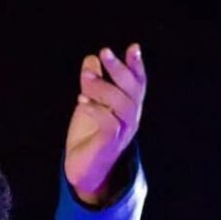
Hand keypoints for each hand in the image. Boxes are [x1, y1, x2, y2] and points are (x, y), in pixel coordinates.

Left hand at [65, 43, 146, 204]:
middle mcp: (131, 120)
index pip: (138, 85)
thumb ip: (92, 83)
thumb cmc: (88, 137)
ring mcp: (122, 133)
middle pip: (133, 91)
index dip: (137, 67)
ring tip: (86, 77)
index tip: (133, 47)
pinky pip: (109, 123)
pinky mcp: (110, 144)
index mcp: (129, 109)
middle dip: (119, 69)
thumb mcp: (89, 104)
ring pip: (122, 104)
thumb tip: (91, 58)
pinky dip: (96, 109)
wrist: (83, 172)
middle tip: (104, 52)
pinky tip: (81, 100)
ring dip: (103, 86)